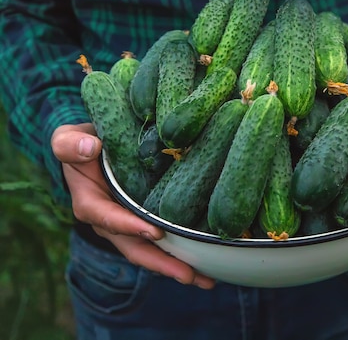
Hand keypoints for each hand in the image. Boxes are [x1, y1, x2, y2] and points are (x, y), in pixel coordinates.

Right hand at [51, 123, 214, 288]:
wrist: (93, 150)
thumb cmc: (81, 145)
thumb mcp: (67, 140)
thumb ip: (70, 144)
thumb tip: (88, 147)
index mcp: (90, 204)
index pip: (109, 219)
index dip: (130, 227)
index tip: (155, 232)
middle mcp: (109, 223)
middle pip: (136, 248)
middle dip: (162, 263)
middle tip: (190, 275)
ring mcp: (129, 227)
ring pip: (152, 252)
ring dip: (178, 266)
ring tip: (207, 279)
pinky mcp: (145, 224)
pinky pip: (163, 243)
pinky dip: (182, 253)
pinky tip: (208, 263)